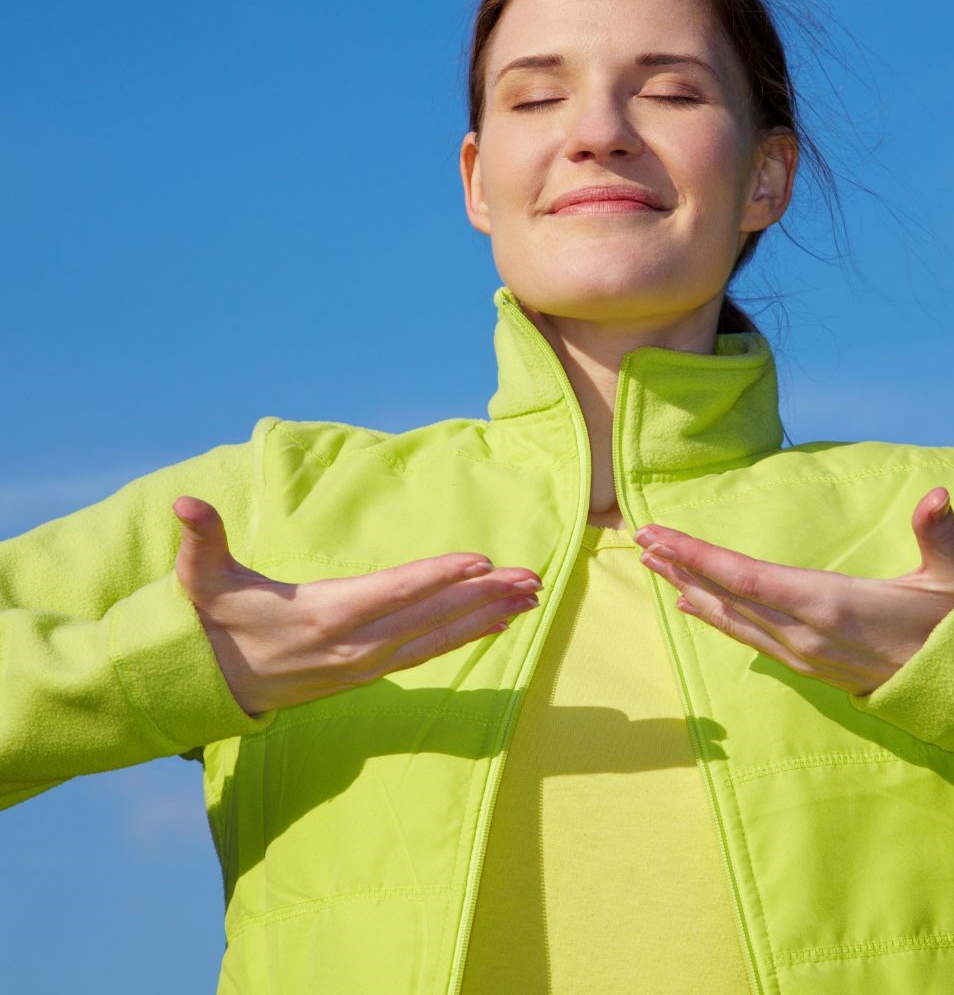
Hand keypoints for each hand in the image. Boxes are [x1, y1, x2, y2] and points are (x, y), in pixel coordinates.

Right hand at [172, 496, 542, 714]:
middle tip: (532, 578)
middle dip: (485, 596)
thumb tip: (184, 504)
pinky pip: (430, 652)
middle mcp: (356, 643)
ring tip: (531, 599)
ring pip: (439, 637)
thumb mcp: (202, 579)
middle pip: (431, 616)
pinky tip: (499, 623)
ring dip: (487, 617)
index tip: (482, 562)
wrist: (212, 686)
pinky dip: (467, 636)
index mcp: (325, 614)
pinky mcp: (373, 672)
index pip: (393, 591)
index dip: (439, 576)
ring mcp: (368, 662)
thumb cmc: (216, 621)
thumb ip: (203, 539)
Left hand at [635, 487, 953, 695]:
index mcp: (832, 603)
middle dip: (681, 565)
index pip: (748, 577)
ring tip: (654, 564)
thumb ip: (940, 534)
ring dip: (691, 588)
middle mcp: (807, 633)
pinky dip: (716, 616)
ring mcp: (805, 654)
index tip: (659, 535)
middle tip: (640, 538)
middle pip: (728, 596)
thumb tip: (937, 494)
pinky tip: (694, 603)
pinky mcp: (809, 665)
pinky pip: (749, 638)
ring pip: (733, 619)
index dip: (698, 555)